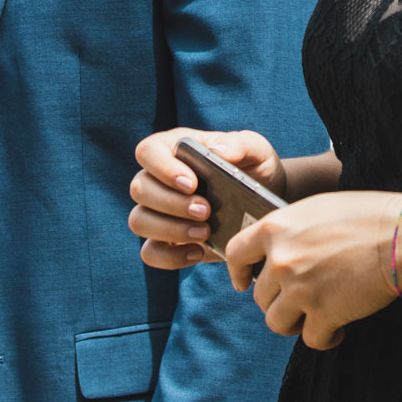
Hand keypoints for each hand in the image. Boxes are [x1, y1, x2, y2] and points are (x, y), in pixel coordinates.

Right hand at [129, 128, 286, 269]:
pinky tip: (198, 252)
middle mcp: (158, 179)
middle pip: (139, 188)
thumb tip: (217, 151)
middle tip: (206, 211)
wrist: (263, 204)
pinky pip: (149, 253)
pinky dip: (170, 257)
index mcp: (173, 149)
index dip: (162, 167)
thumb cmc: (255, 168)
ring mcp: (158, 212)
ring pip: (139, 220)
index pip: (148, 151)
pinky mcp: (165, 242)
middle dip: (170, 203)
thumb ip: (240, 144)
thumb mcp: (256, 150)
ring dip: (169, 229)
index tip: (191, 183)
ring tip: (204, 232)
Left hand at [224, 191, 401, 349]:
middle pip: (260, 295)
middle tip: (300, 299)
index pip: (235, 253)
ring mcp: (300, 289)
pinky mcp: (323, 314)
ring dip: (294, 323)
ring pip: (276, 322)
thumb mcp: (316, 209)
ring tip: (314, 317)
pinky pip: (311, 339)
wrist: (400, 236)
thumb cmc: (365, 217)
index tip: (242, 283)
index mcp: (276, 228)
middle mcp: (281, 260)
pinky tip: (338, 329)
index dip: (237, 272)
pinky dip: (325, 338)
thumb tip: (277, 253)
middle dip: (278, 300)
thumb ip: (291, 231)